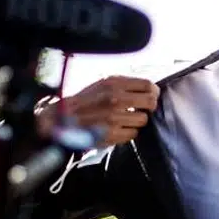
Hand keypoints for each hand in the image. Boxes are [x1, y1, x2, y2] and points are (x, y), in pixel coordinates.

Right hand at [36, 76, 159, 146]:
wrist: (64, 118)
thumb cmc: (86, 101)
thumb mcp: (103, 84)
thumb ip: (125, 85)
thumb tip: (149, 88)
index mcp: (114, 83)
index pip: (148, 85)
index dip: (153, 92)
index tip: (151, 96)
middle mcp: (115, 99)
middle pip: (150, 103)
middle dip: (150, 107)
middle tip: (143, 109)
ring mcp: (114, 117)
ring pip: (143, 120)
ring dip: (137, 121)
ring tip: (126, 119)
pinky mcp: (112, 134)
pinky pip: (133, 134)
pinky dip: (128, 132)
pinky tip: (119, 128)